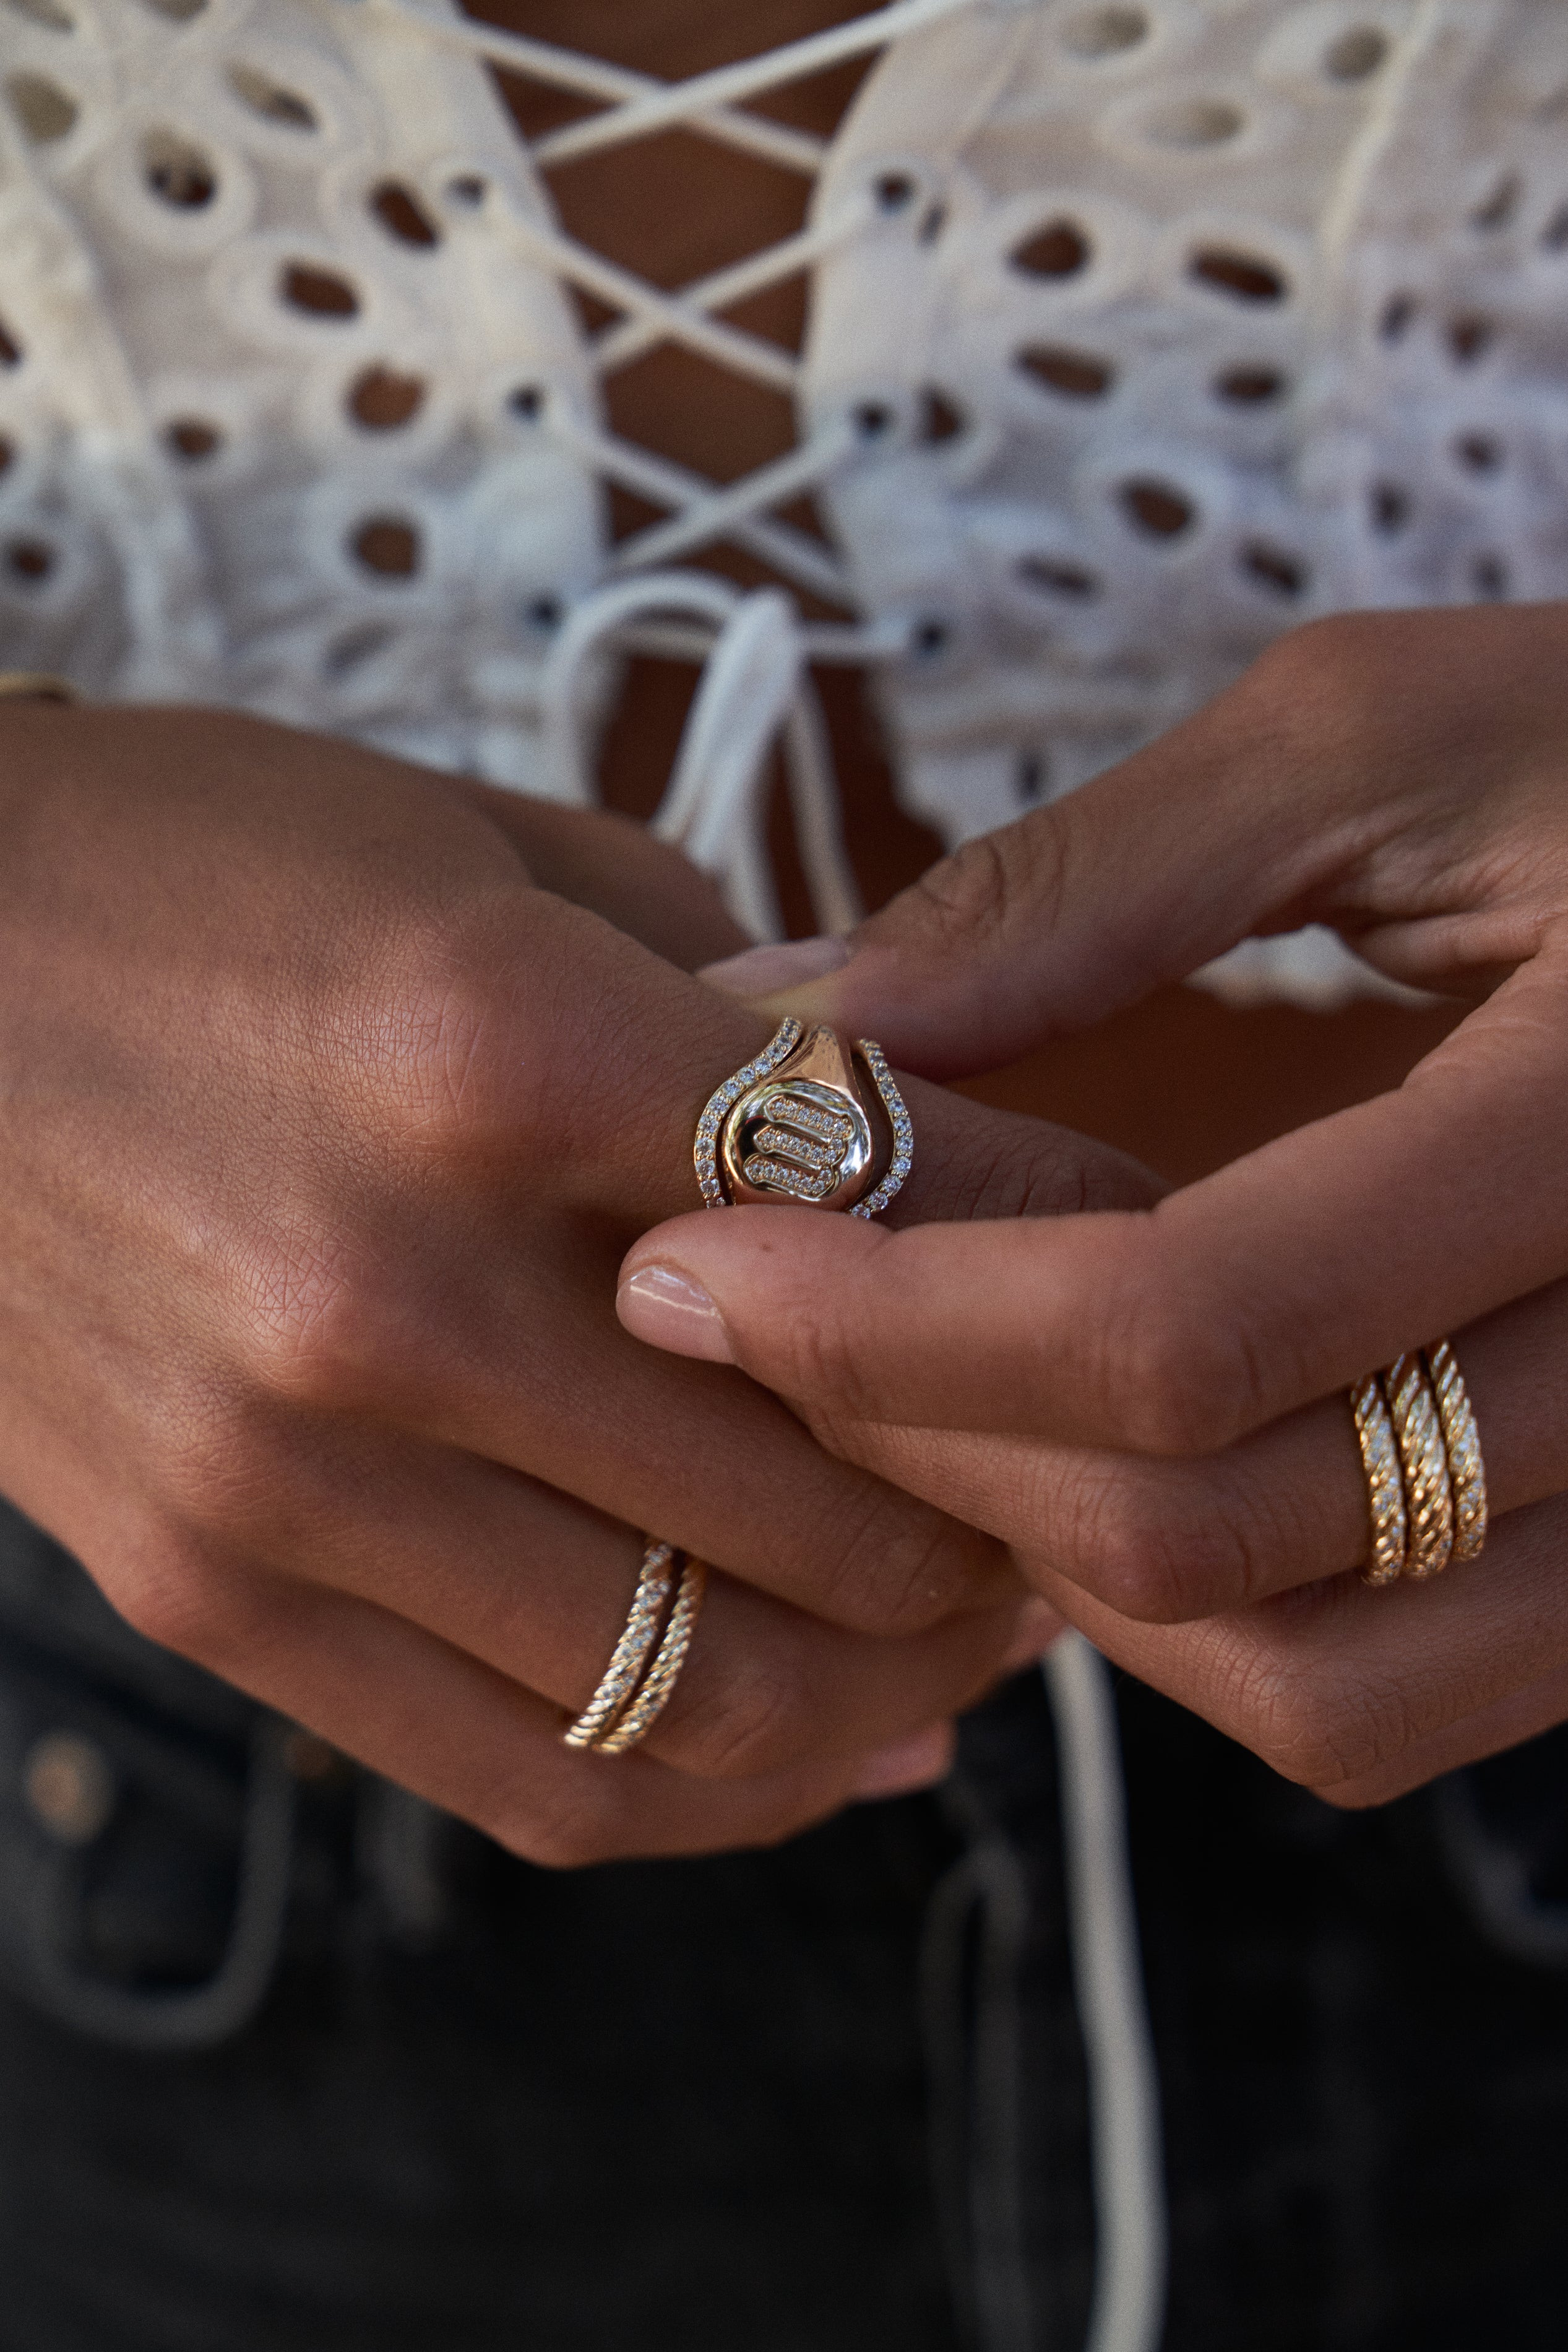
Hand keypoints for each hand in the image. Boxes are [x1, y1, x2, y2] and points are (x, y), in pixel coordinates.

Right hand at [0, 702, 1147, 1859]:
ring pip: (714, 1689)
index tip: (1152, 1254)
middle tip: (1095, 1473)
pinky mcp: (210, 1596)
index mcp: (486, 1046)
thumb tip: (915, 1135)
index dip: (1079, 1240)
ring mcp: (288, 1477)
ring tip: (986, 1620)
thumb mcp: (481, 842)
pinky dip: (726, 1792)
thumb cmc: (193, 869)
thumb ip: (717, 993)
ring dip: (909, 1678)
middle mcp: (392, 1291)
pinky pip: (539, 1781)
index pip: (899, 1198)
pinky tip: (832, 1740)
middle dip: (1026, 1500)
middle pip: (843, 1494)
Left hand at [621, 604, 1567, 1806]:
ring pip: (1314, 1686)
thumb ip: (1080, 887)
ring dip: (1061, 1576)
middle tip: (752, 1321)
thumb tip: (784, 1027)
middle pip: (1216, 1532)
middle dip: (926, 1449)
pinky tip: (1096, 1473)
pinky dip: (1205, 1633)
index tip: (692, 1261)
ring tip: (914, 1408)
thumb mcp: (1377, 733)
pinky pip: (1400, 1696)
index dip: (891, 1324)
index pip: (1186, 1329)